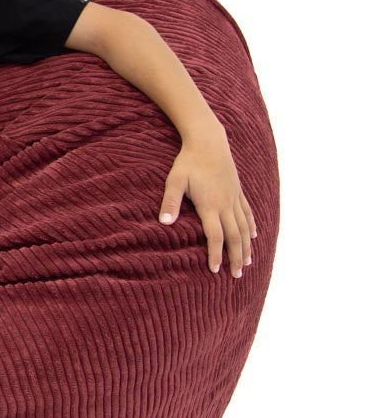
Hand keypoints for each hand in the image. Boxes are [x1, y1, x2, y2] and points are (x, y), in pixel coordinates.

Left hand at [158, 134, 256, 276]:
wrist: (209, 141)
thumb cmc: (188, 162)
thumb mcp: (174, 181)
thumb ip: (170, 202)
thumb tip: (164, 223)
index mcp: (210, 205)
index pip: (216, 236)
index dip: (216, 254)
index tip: (215, 270)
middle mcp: (226, 204)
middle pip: (234, 236)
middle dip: (235, 257)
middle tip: (237, 276)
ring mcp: (234, 197)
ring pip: (244, 227)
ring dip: (245, 246)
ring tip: (247, 262)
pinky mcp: (238, 190)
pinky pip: (247, 212)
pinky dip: (251, 226)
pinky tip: (253, 236)